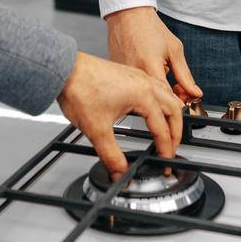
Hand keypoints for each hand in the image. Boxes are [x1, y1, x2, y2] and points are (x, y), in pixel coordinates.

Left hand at [57, 52, 185, 179]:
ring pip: (167, 96)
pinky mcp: (130, 74)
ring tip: (168, 131)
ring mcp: (138, 76)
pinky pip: (156, 88)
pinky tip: (152, 110)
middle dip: (176, 132)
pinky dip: (161, 103)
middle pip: (174, 109)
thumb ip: (112, 156)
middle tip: (172, 150)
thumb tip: (120, 173)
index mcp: (143, 95)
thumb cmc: (79, 90)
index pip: (162, 128)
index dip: (166, 149)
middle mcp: (145, 83)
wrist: (64, 68)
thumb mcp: (97, 130)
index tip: (165, 162)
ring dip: (171, 115)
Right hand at [104, 6, 202, 101]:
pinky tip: (147, 68)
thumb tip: (194, 93)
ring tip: (159, 70)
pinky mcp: (117, 75)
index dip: (179, 102)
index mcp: (150, 67)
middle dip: (169, 97)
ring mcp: (123, 76)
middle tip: (177, 85)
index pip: (167, 99)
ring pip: (144, 95)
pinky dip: (143, 83)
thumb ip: (185, 75)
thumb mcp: (174, 49)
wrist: (128, 15)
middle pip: (154, 100)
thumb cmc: (150, 28)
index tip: (185, 99)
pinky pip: (134, 87)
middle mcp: (134, 74)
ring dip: (155, 90)